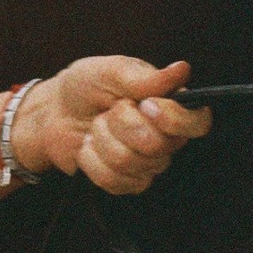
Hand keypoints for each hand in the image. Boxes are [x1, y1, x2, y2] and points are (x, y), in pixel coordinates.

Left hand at [24, 58, 210, 197]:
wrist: (55, 112)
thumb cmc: (86, 86)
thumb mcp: (109, 71)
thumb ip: (144, 76)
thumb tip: (181, 70)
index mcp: (169, 105)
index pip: (198, 123)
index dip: (175, 120)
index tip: (146, 105)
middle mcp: (165, 137)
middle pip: (158, 145)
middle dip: (122, 124)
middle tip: (109, 110)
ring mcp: (147, 163)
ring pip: (132, 164)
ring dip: (103, 140)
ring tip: (97, 126)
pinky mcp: (126, 182)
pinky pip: (114, 181)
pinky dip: (92, 160)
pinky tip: (89, 147)